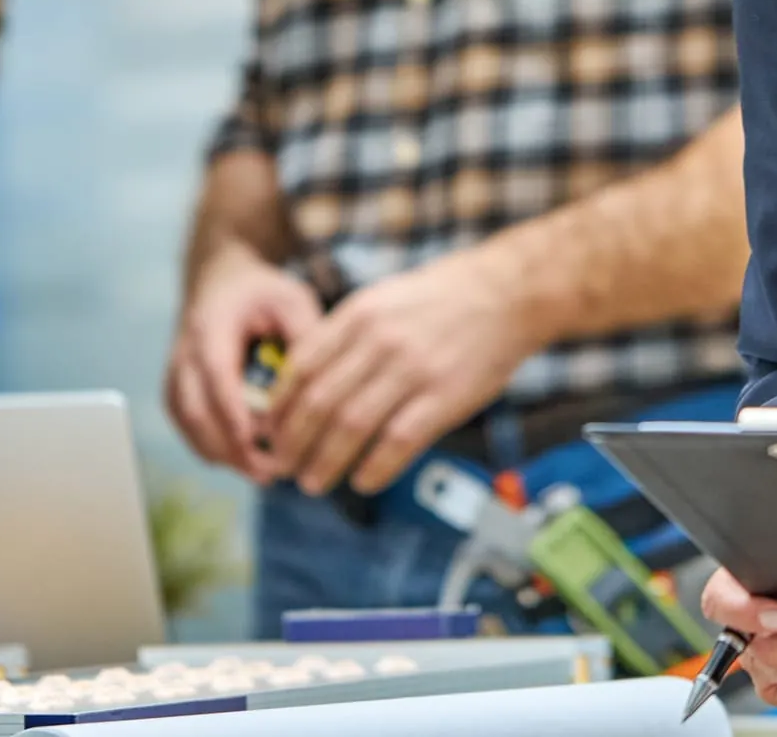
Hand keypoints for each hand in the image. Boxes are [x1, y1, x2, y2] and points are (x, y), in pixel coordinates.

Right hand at [165, 240, 322, 481]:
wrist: (222, 279)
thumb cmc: (262, 292)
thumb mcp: (293, 301)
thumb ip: (307, 339)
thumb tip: (320, 387)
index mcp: (212, 326)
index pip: (218, 377)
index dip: (236, 415)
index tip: (262, 445)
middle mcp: (186, 351)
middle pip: (195, 410)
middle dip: (230, 447)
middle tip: (269, 473)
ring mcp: (176, 371)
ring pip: (188, 423)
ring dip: (221, 452)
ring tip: (262, 473)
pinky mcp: (178, 388)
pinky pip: (186, 425)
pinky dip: (211, 446)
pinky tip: (242, 460)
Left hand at [265, 246, 544, 497]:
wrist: (506, 293)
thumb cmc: (441, 299)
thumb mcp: (382, 299)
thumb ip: (344, 335)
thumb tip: (302, 380)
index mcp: (359, 314)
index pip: (301, 366)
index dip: (280, 406)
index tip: (270, 431)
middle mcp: (379, 340)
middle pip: (319, 402)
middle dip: (294, 442)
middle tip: (282, 466)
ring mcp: (413, 369)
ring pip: (352, 426)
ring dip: (325, 462)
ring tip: (312, 483)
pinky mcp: (444, 397)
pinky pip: (399, 442)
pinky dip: (375, 468)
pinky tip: (362, 482)